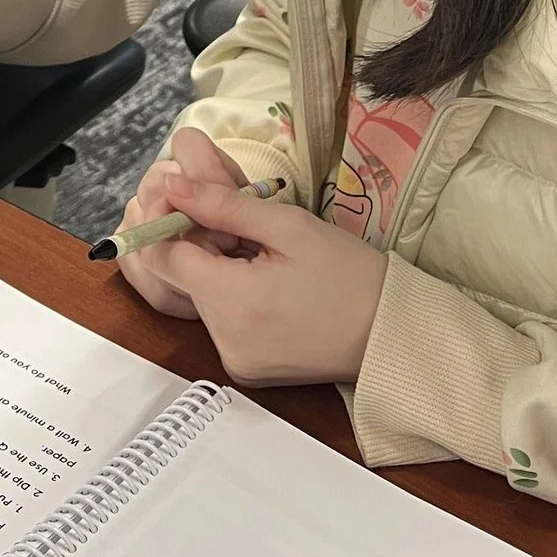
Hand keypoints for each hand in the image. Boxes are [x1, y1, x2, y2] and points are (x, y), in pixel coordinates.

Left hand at [135, 173, 387, 384]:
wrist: (395, 336)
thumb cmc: (351, 275)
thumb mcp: (288, 226)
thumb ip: (222, 204)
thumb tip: (173, 185)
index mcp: (234, 303)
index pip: (162, 256)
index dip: (171, 222)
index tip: (198, 202)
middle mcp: (225, 341)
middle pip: (182, 276)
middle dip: (202, 245)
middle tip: (247, 230)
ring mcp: (235, 360)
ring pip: (200, 297)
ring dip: (217, 271)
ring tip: (264, 259)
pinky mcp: (246, 370)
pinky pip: (220, 322)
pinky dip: (232, 298)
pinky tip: (268, 286)